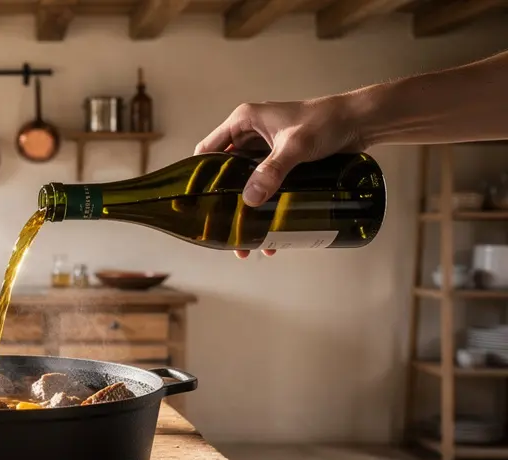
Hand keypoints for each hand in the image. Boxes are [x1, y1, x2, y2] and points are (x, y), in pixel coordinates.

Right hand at [194, 96, 364, 258]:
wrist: (361, 122)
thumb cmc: (327, 121)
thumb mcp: (296, 146)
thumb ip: (273, 170)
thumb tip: (250, 200)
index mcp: (243, 122)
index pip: (208, 149)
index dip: (198, 174)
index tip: (196, 202)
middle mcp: (250, 136)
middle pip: (225, 172)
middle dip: (224, 202)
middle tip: (224, 231)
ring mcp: (265, 151)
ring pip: (245, 184)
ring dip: (245, 210)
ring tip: (247, 240)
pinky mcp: (281, 163)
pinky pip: (265, 188)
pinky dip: (265, 208)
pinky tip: (271, 231)